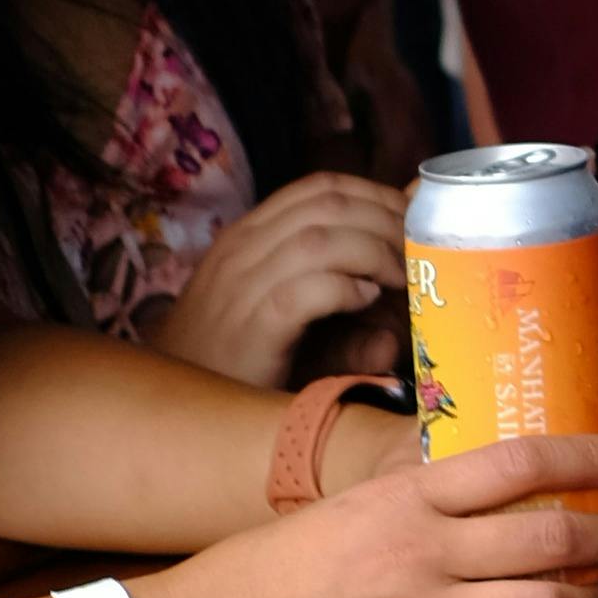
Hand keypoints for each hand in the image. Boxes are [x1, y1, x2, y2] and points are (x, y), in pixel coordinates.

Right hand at [143, 173, 409, 390]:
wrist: (176, 409)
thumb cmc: (239, 357)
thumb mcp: (287, 304)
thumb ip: (339, 277)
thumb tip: (408, 259)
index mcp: (249, 235)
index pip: (320, 187)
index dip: (376, 195)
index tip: (413, 220)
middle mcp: (242, 250)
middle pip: (329, 204)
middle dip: (386, 219)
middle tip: (420, 249)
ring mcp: (241, 287)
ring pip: (321, 239)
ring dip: (375, 251)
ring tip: (401, 277)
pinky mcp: (250, 328)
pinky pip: (304, 290)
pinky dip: (344, 288)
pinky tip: (365, 301)